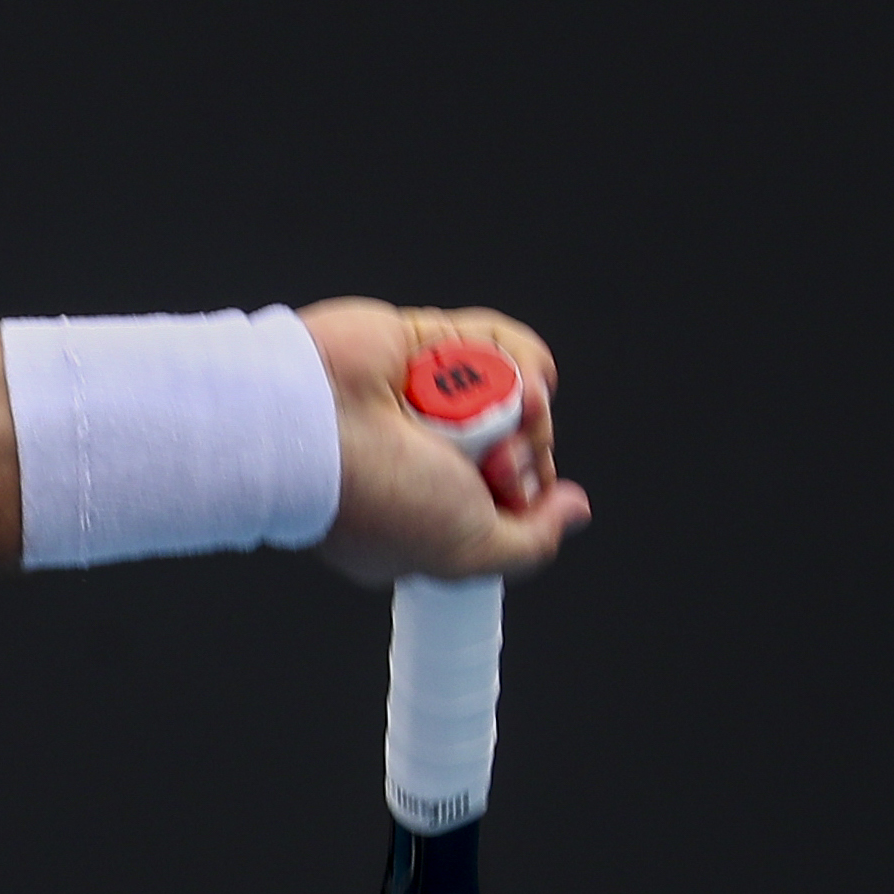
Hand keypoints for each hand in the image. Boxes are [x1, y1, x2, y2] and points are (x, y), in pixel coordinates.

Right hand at [301, 299, 592, 585]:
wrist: (319, 421)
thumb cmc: (377, 494)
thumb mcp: (468, 550)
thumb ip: (530, 541)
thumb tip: (574, 512)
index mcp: (428, 511)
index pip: (510, 498)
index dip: (529, 494)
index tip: (512, 497)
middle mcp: (431, 456)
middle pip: (522, 443)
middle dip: (527, 447)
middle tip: (494, 457)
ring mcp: (431, 399)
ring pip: (518, 391)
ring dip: (523, 398)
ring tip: (489, 406)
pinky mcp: (429, 344)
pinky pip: (499, 343)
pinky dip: (513, 352)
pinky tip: (499, 368)